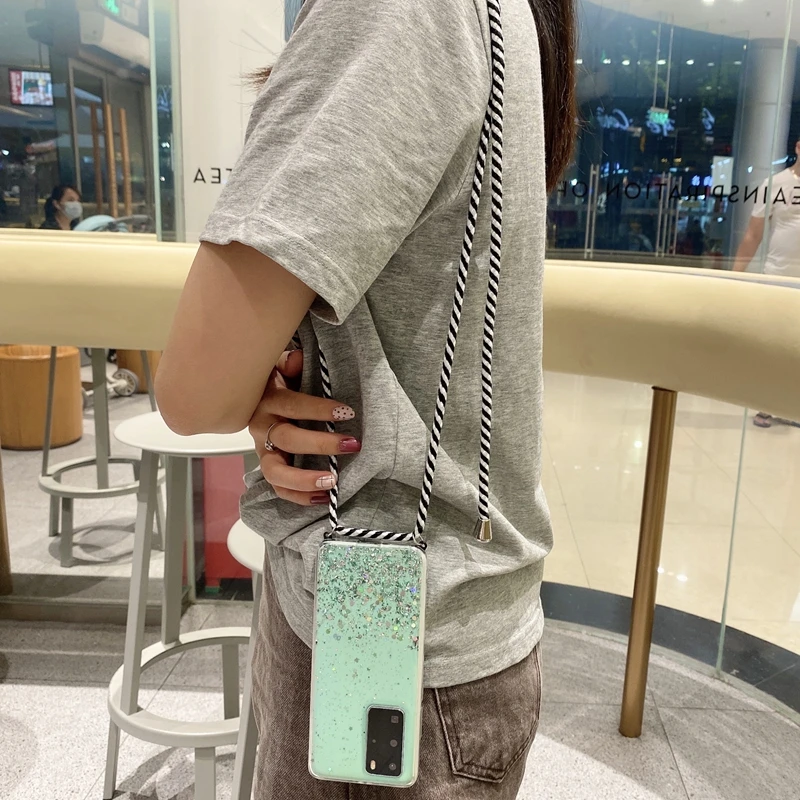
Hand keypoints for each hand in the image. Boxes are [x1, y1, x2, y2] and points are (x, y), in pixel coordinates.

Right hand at [249, 349, 359, 505]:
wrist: (256, 397)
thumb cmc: (278, 382)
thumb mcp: (281, 366)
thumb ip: (290, 363)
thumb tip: (298, 359)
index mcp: (267, 400)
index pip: (293, 405)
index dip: (319, 409)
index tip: (347, 412)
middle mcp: (262, 427)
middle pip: (288, 439)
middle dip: (321, 444)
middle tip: (352, 445)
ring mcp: (263, 450)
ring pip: (276, 471)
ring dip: (305, 479)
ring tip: (333, 481)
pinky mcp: (269, 467)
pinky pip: (279, 487)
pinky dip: (299, 496)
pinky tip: (323, 498)